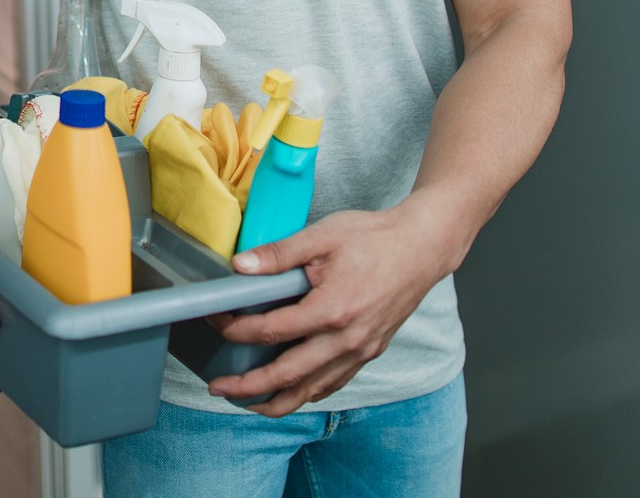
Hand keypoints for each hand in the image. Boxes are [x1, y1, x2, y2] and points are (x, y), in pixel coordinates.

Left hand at [205, 203, 457, 415]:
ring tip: (248, 403)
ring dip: (277, 401)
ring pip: (312, 390)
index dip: (237, 330)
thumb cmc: (375, 238)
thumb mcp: (322, 236)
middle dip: (248, 387)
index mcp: (332, 310)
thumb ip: (278, 254)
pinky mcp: (370, 352)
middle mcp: (347, 340)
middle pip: (287, 376)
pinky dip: (308, 393)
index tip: (216, 321)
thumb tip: (239, 266)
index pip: (272, 330)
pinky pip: (334, 383)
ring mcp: (361, 351)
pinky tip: (290, 392)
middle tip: (217, 388)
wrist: (422, 248)